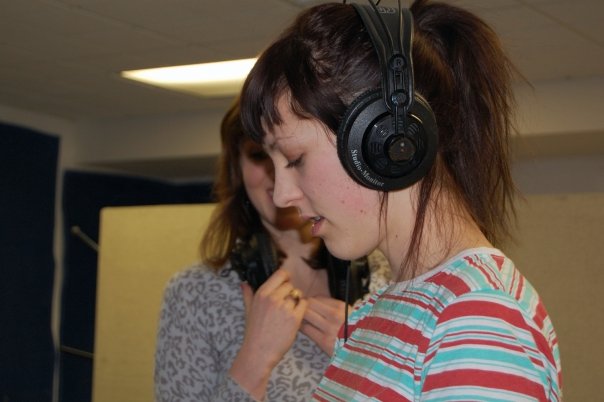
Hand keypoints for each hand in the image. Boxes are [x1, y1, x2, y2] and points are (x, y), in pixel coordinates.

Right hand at [229, 269, 306, 399]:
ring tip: (288, 314)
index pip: (280, 274)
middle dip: (290, 293)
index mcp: (261, 294)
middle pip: (290, 285)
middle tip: (285, 305)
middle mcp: (273, 298)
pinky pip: (304, 304)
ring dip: (295, 302)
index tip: (285, 285)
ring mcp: (284, 307)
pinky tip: (294, 317)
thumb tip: (244, 283)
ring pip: (297, 295)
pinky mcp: (294, 318)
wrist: (259, 353)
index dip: (285, 279)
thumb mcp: (248, 311)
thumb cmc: (254, 333)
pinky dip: (302, 309)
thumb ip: (247, 295)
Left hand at [300, 296, 348, 355]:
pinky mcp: (324, 341)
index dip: (311, 301)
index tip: (309, 305)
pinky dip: (301, 327)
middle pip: (309, 303)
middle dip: (303, 306)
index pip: (318, 297)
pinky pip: (306, 329)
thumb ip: (333, 307)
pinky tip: (303, 328)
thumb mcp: (348, 314)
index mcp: (342, 307)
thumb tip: (315, 301)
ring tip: (302, 320)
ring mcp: (329, 328)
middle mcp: (335, 315)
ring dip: (301, 316)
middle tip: (301, 312)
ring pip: (305, 314)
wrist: (361, 352)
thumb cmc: (353, 331)